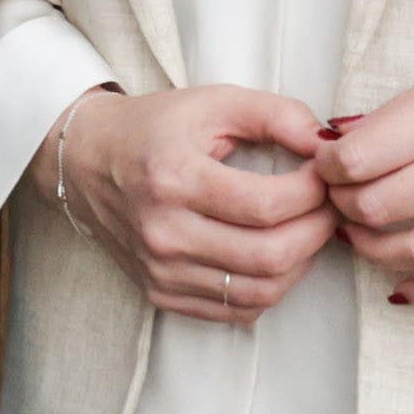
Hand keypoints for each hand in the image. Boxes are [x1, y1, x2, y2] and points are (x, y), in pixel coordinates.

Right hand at [39, 82, 335, 321]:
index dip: (314, 193)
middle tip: (327, 207)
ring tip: (306, 230)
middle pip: (270, 255)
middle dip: (317, 231)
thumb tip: (328, 145)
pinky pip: (236, 311)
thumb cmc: (153, 128)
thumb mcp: (212, 102)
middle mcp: (163, 231)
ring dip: (300, 264)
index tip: (323, 176)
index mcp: (174, 178)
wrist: (86, 161)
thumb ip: (276, 114)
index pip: (268, 205)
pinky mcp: (161, 293)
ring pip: (260, 291)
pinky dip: (269, 289)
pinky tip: (274, 257)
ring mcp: (160, 269)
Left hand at [322, 13, 413, 306]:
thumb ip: (411, 107)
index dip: (328, 169)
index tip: (328, 166)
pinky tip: (405, 290)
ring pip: (411, 250)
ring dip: (373, 250)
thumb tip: (345, 135)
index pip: (355, 158)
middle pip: (373, 208)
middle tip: (342, 201)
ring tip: (366, 237)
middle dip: (343, 209)